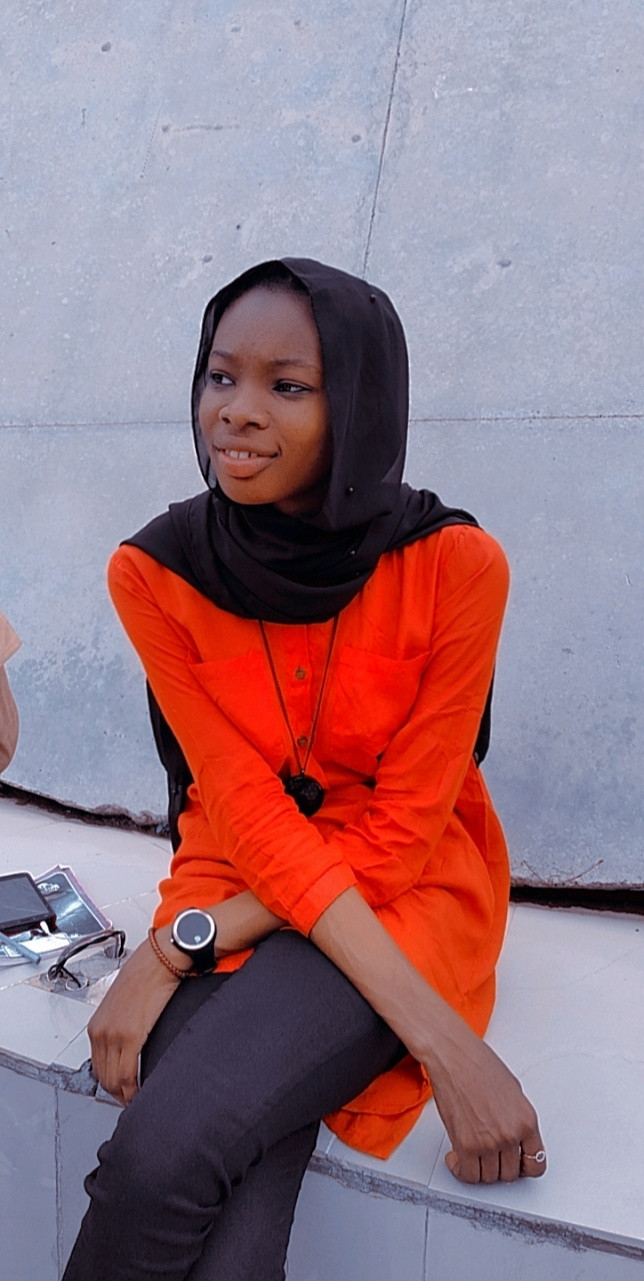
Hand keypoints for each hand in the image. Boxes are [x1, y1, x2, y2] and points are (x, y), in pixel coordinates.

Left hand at [88, 934, 181, 1105]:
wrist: (160, 959)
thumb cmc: (146, 976)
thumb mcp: (123, 1004)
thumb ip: (119, 1026)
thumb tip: (127, 1046)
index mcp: (96, 1025)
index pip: (97, 1066)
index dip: (109, 1084)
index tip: (120, 1091)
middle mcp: (101, 1031)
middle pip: (103, 1077)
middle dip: (116, 1094)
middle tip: (129, 1102)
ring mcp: (114, 1035)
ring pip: (113, 1080)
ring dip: (124, 1095)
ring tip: (136, 1100)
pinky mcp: (131, 1035)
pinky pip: (127, 1074)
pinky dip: (132, 1090)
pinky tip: (140, 1093)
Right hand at [428, 1030, 545, 1184]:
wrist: (454, 1056)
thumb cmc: (479, 1065)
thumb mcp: (513, 1091)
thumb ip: (518, 1120)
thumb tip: (516, 1139)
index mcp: (527, 1121)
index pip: (536, 1165)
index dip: (524, 1169)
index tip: (516, 1166)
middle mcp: (511, 1134)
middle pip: (510, 1174)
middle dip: (498, 1166)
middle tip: (488, 1156)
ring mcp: (489, 1142)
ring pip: (488, 1177)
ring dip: (479, 1168)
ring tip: (472, 1155)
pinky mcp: (465, 1145)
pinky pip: (468, 1175)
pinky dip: (461, 1170)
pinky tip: (457, 1157)